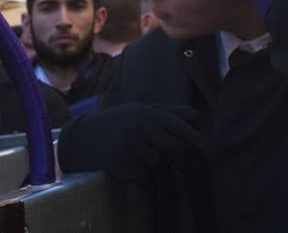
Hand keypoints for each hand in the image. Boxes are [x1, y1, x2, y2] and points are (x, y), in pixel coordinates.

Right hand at [58, 104, 207, 182]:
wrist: (82, 136)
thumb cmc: (118, 121)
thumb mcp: (141, 111)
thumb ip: (168, 113)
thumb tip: (195, 114)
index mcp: (147, 113)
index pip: (176, 125)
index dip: (193, 137)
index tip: (205, 148)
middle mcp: (139, 127)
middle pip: (171, 149)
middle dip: (180, 160)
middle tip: (184, 167)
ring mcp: (128, 145)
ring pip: (156, 165)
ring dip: (155, 167)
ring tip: (143, 160)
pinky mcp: (118, 162)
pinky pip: (141, 176)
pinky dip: (141, 177)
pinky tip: (132, 168)